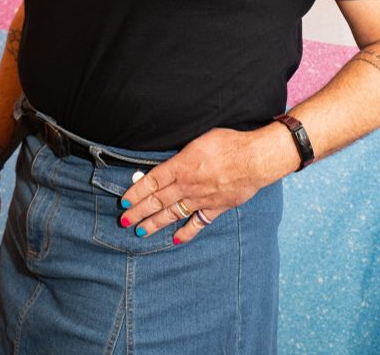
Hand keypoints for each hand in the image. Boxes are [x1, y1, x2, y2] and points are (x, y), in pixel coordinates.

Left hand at [119, 124, 295, 244]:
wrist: (255, 158)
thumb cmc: (229, 143)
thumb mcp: (199, 140)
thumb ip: (182, 153)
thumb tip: (168, 162)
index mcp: (182, 166)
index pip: (152, 181)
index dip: (136, 193)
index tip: (124, 202)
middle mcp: (188, 185)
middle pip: (158, 200)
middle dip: (139, 211)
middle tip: (124, 221)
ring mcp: (201, 199)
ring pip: (173, 213)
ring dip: (155, 223)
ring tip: (140, 232)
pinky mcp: (216, 207)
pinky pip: (198, 222)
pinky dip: (186, 232)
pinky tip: (175, 239)